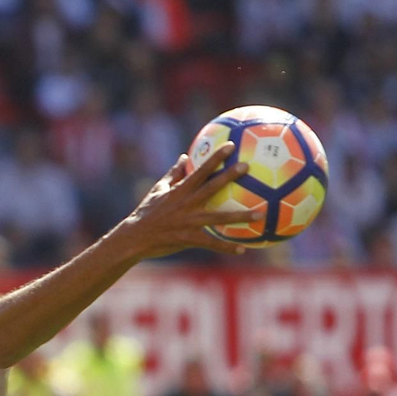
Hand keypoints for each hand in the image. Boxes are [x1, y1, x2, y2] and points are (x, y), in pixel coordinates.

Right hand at [125, 144, 262, 257]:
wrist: (135, 237)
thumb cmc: (147, 212)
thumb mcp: (158, 190)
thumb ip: (173, 173)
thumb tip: (184, 156)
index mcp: (180, 190)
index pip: (201, 169)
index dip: (215, 157)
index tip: (231, 145)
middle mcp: (186, 204)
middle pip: (212, 187)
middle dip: (229, 176)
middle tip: (248, 166)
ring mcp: (188, 222)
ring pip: (219, 217)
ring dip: (241, 216)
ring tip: (261, 213)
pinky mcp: (188, 239)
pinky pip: (212, 243)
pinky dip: (227, 247)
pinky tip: (244, 249)